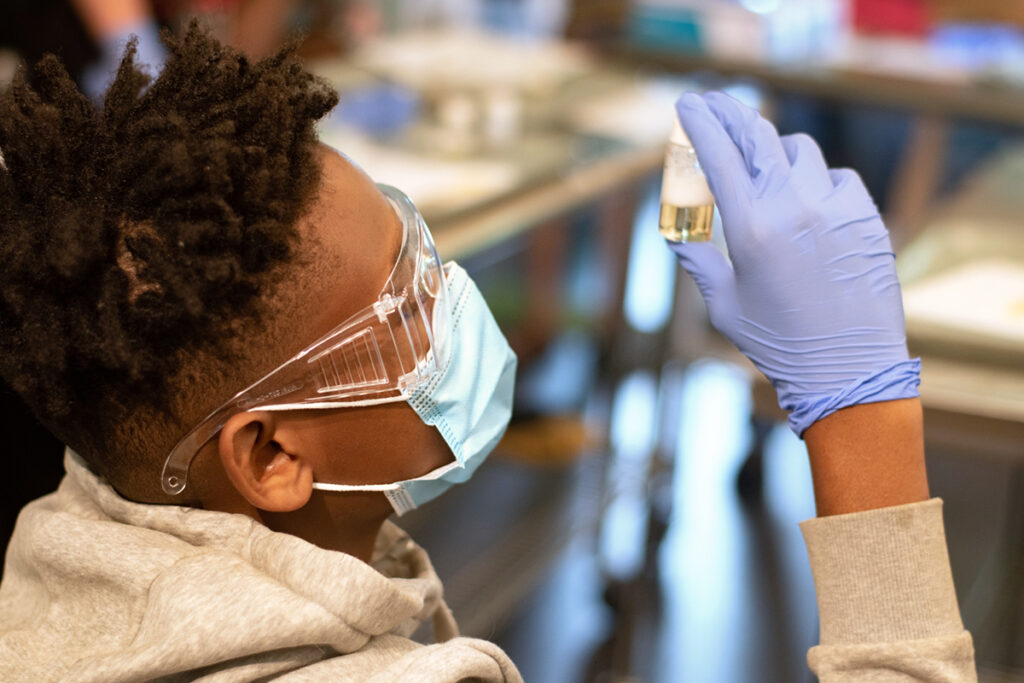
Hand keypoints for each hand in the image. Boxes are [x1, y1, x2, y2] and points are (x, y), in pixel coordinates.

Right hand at [668, 92, 919, 435]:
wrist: (848, 369)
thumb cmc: (778, 343)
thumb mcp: (723, 306)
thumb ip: (698, 261)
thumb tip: (675, 234)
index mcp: (751, 229)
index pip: (719, 156)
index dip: (700, 123)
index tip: (688, 103)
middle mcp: (793, 208)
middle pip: (758, 136)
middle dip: (731, 113)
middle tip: (716, 103)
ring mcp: (834, 208)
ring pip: (800, 151)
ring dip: (776, 152)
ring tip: (766, 168)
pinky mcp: (866, 216)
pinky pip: (838, 177)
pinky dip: (818, 180)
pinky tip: (810, 201)